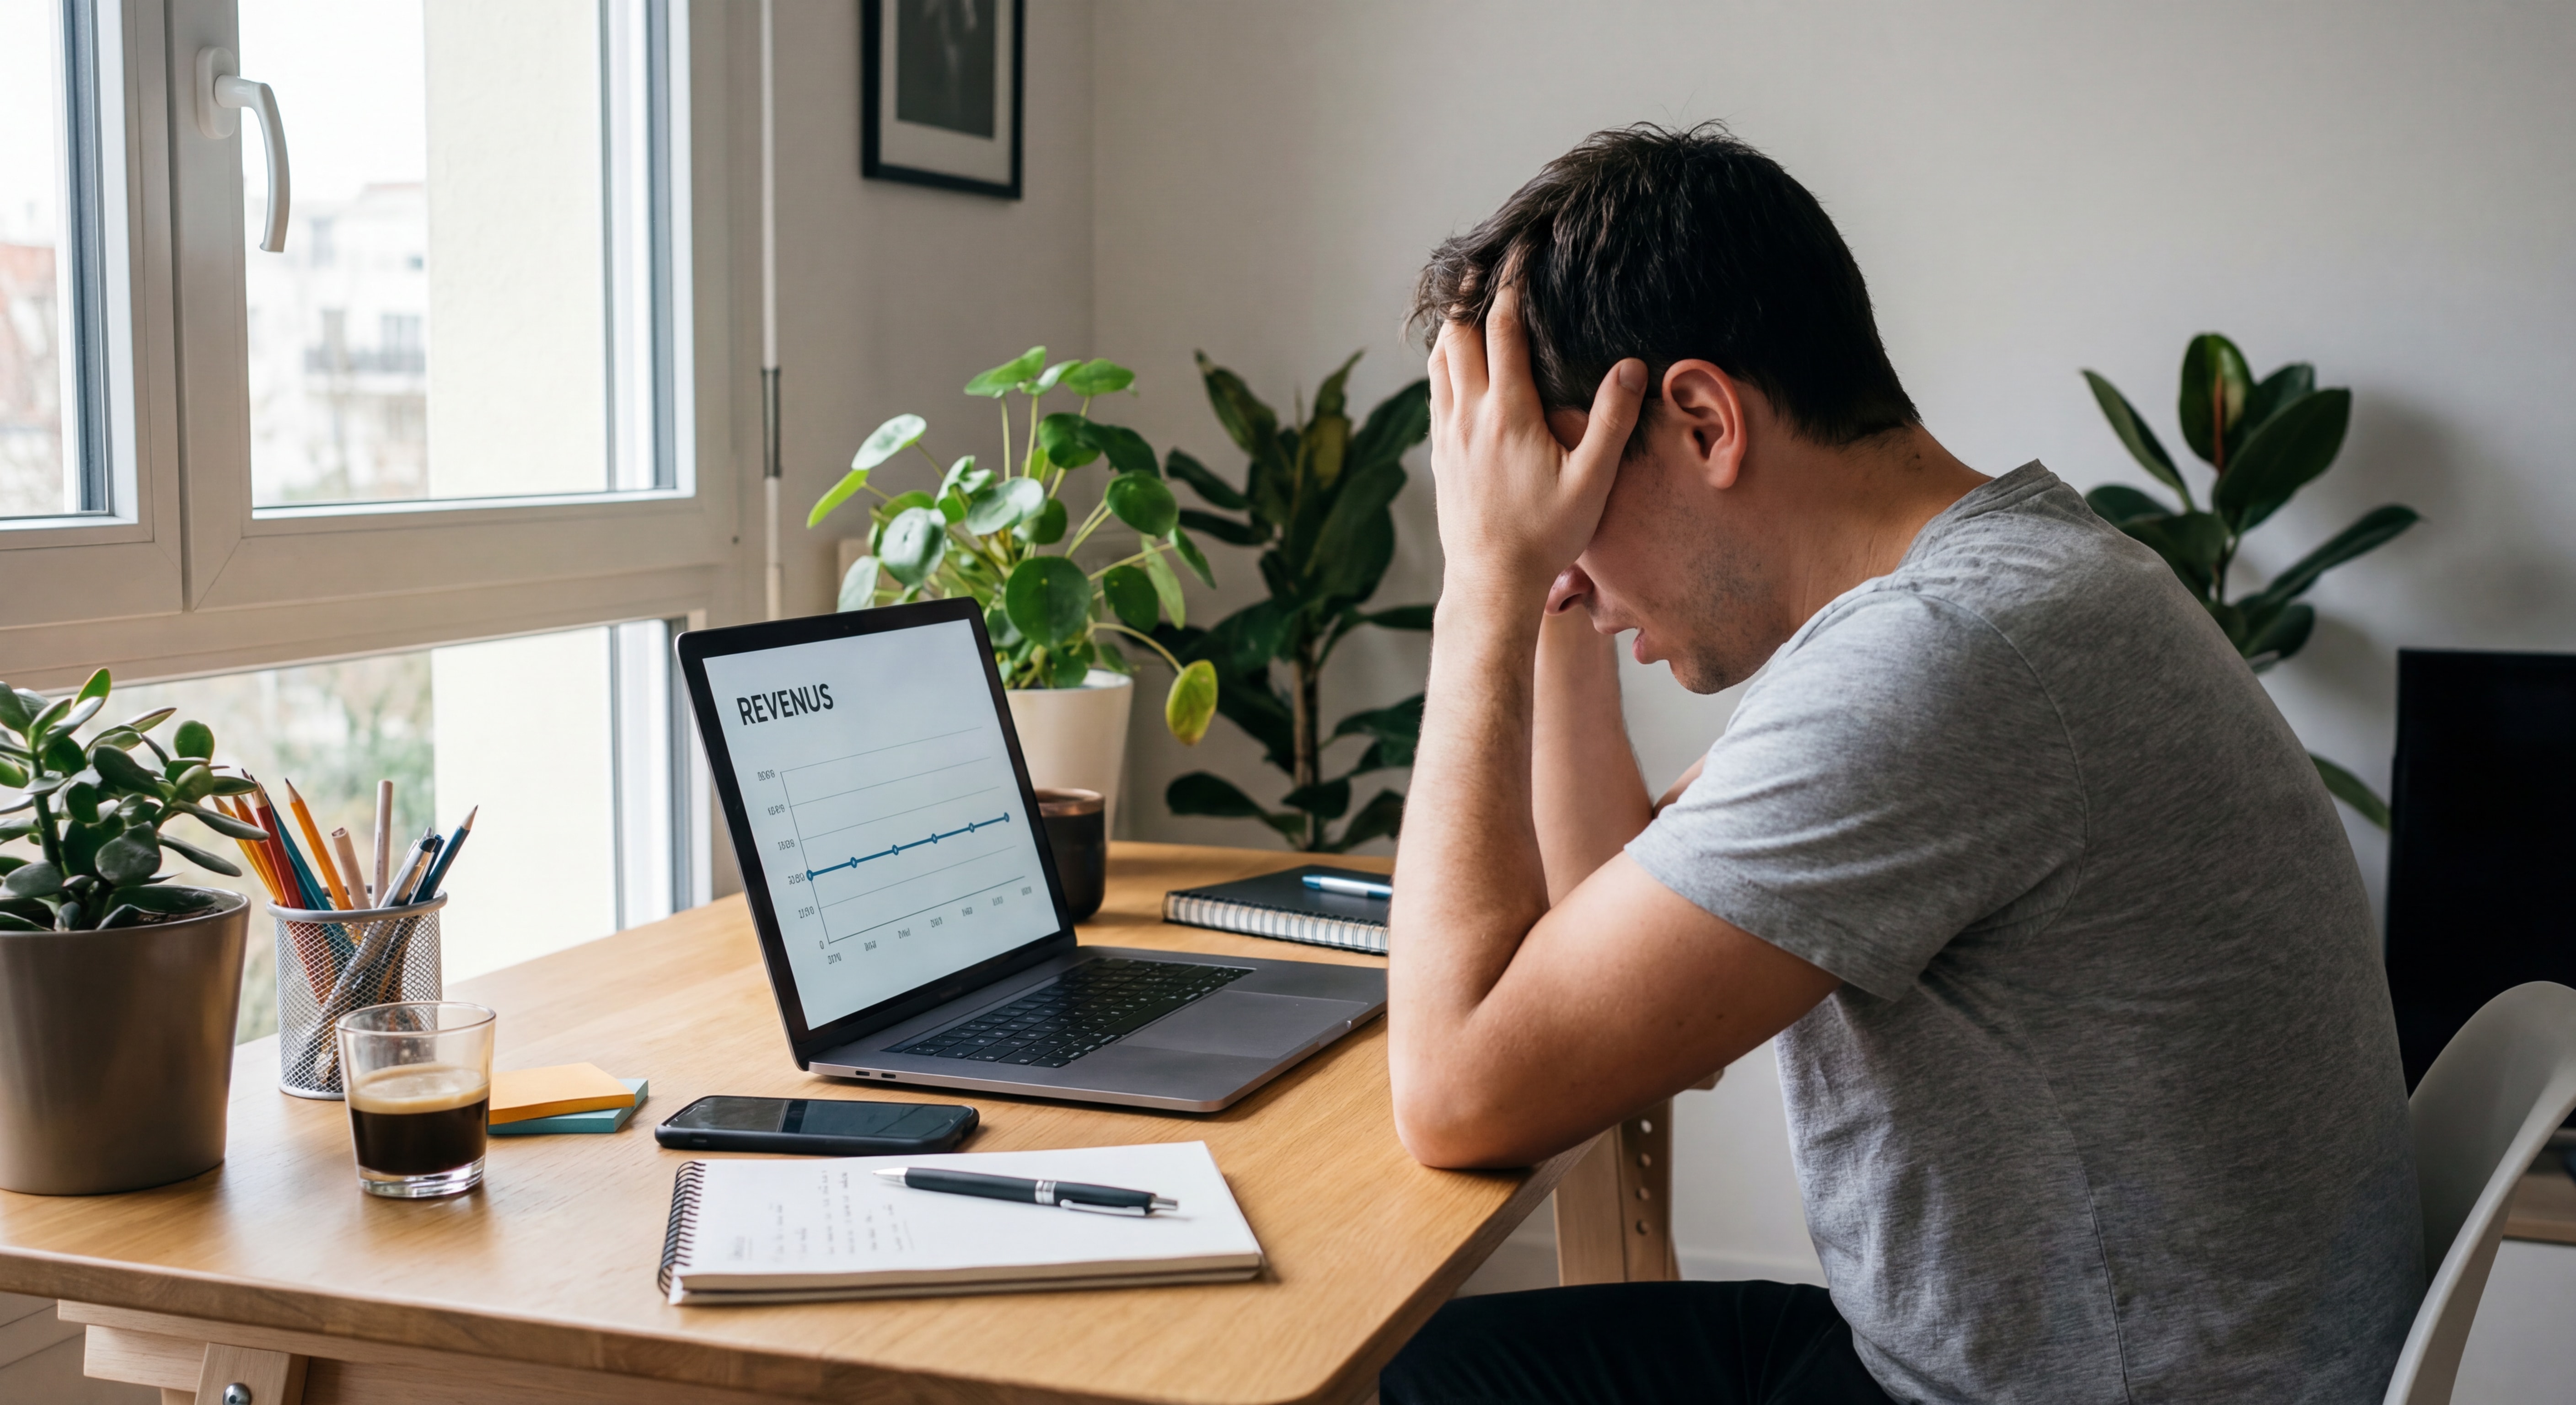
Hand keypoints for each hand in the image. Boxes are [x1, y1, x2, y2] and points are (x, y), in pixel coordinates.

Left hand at [1426, 282, 1644, 611]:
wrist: (1490, 581)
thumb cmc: (1545, 535)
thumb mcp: (1591, 481)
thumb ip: (1611, 421)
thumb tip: (1631, 366)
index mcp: (1508, 412)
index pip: (1504, 328)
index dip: (1509, 284)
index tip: (1518, 252)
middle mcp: (1469, 415)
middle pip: (1458, 334)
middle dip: (1467, 292)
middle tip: (1478, 260)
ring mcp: (1447, 434)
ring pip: (1439, 361)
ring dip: (1449, 326)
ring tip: (1460, 302)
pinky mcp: (1438, 454)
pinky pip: (1434, 392)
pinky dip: (1441, 363)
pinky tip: (1450, 363)